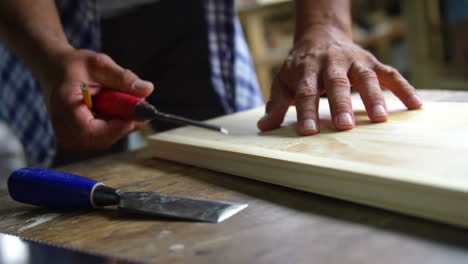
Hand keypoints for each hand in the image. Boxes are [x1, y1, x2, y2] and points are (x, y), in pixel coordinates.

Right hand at [39, 48, 153, 149]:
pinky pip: (104, 137)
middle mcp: (64, 130)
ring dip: (121, 122)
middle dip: (126, 122)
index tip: (139, 113)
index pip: (93, 131)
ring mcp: (71, 138)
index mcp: (64, 110)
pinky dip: (115, 123)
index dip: (120, 125)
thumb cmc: (73, 67)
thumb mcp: (99, 64)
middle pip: (104, 138)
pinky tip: (113, 107)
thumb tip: (147, 89)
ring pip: (107, 139)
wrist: (55, 71)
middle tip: (140, 103)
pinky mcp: (79, 140)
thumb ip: (123, 78)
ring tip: (119, 98)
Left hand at [257, 27, 421, 134]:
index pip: (305, 92)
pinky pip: (391, 74)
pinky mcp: (371, 62)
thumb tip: (263, 126)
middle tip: (345, 127)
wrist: (320, 36)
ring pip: (367, 77)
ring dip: (374, 97)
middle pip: (337, 84)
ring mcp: (354, 61)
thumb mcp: (283, 81)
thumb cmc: (300, 66)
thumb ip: (276, 104)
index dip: (306, 111)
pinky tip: (415, 106)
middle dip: (341, 105)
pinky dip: (404, 88)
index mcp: (306, 69)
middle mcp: (331, 63)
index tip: (309, 131)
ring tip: (380, 120)